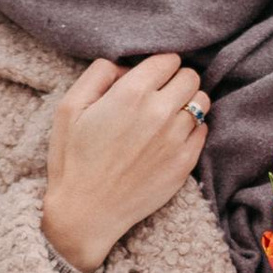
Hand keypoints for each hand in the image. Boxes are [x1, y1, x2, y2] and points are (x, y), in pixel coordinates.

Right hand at [41, 53, 207, 272]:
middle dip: (175, 80)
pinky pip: (203, 131)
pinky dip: (191, 129)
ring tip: (167, 115)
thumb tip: (126, 66)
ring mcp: (177, 139)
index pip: (169, 59)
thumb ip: (98, 74)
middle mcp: (160, 112)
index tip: (148, 77)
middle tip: (158, 95)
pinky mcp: (185, 163)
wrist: (85, 213)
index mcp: (131, 93)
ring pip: (202, 102)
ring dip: (188, 103)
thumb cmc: (72, 159)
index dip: (158, 65)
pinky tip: (170, 138)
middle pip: (190, 77)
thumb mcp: (69, 107)